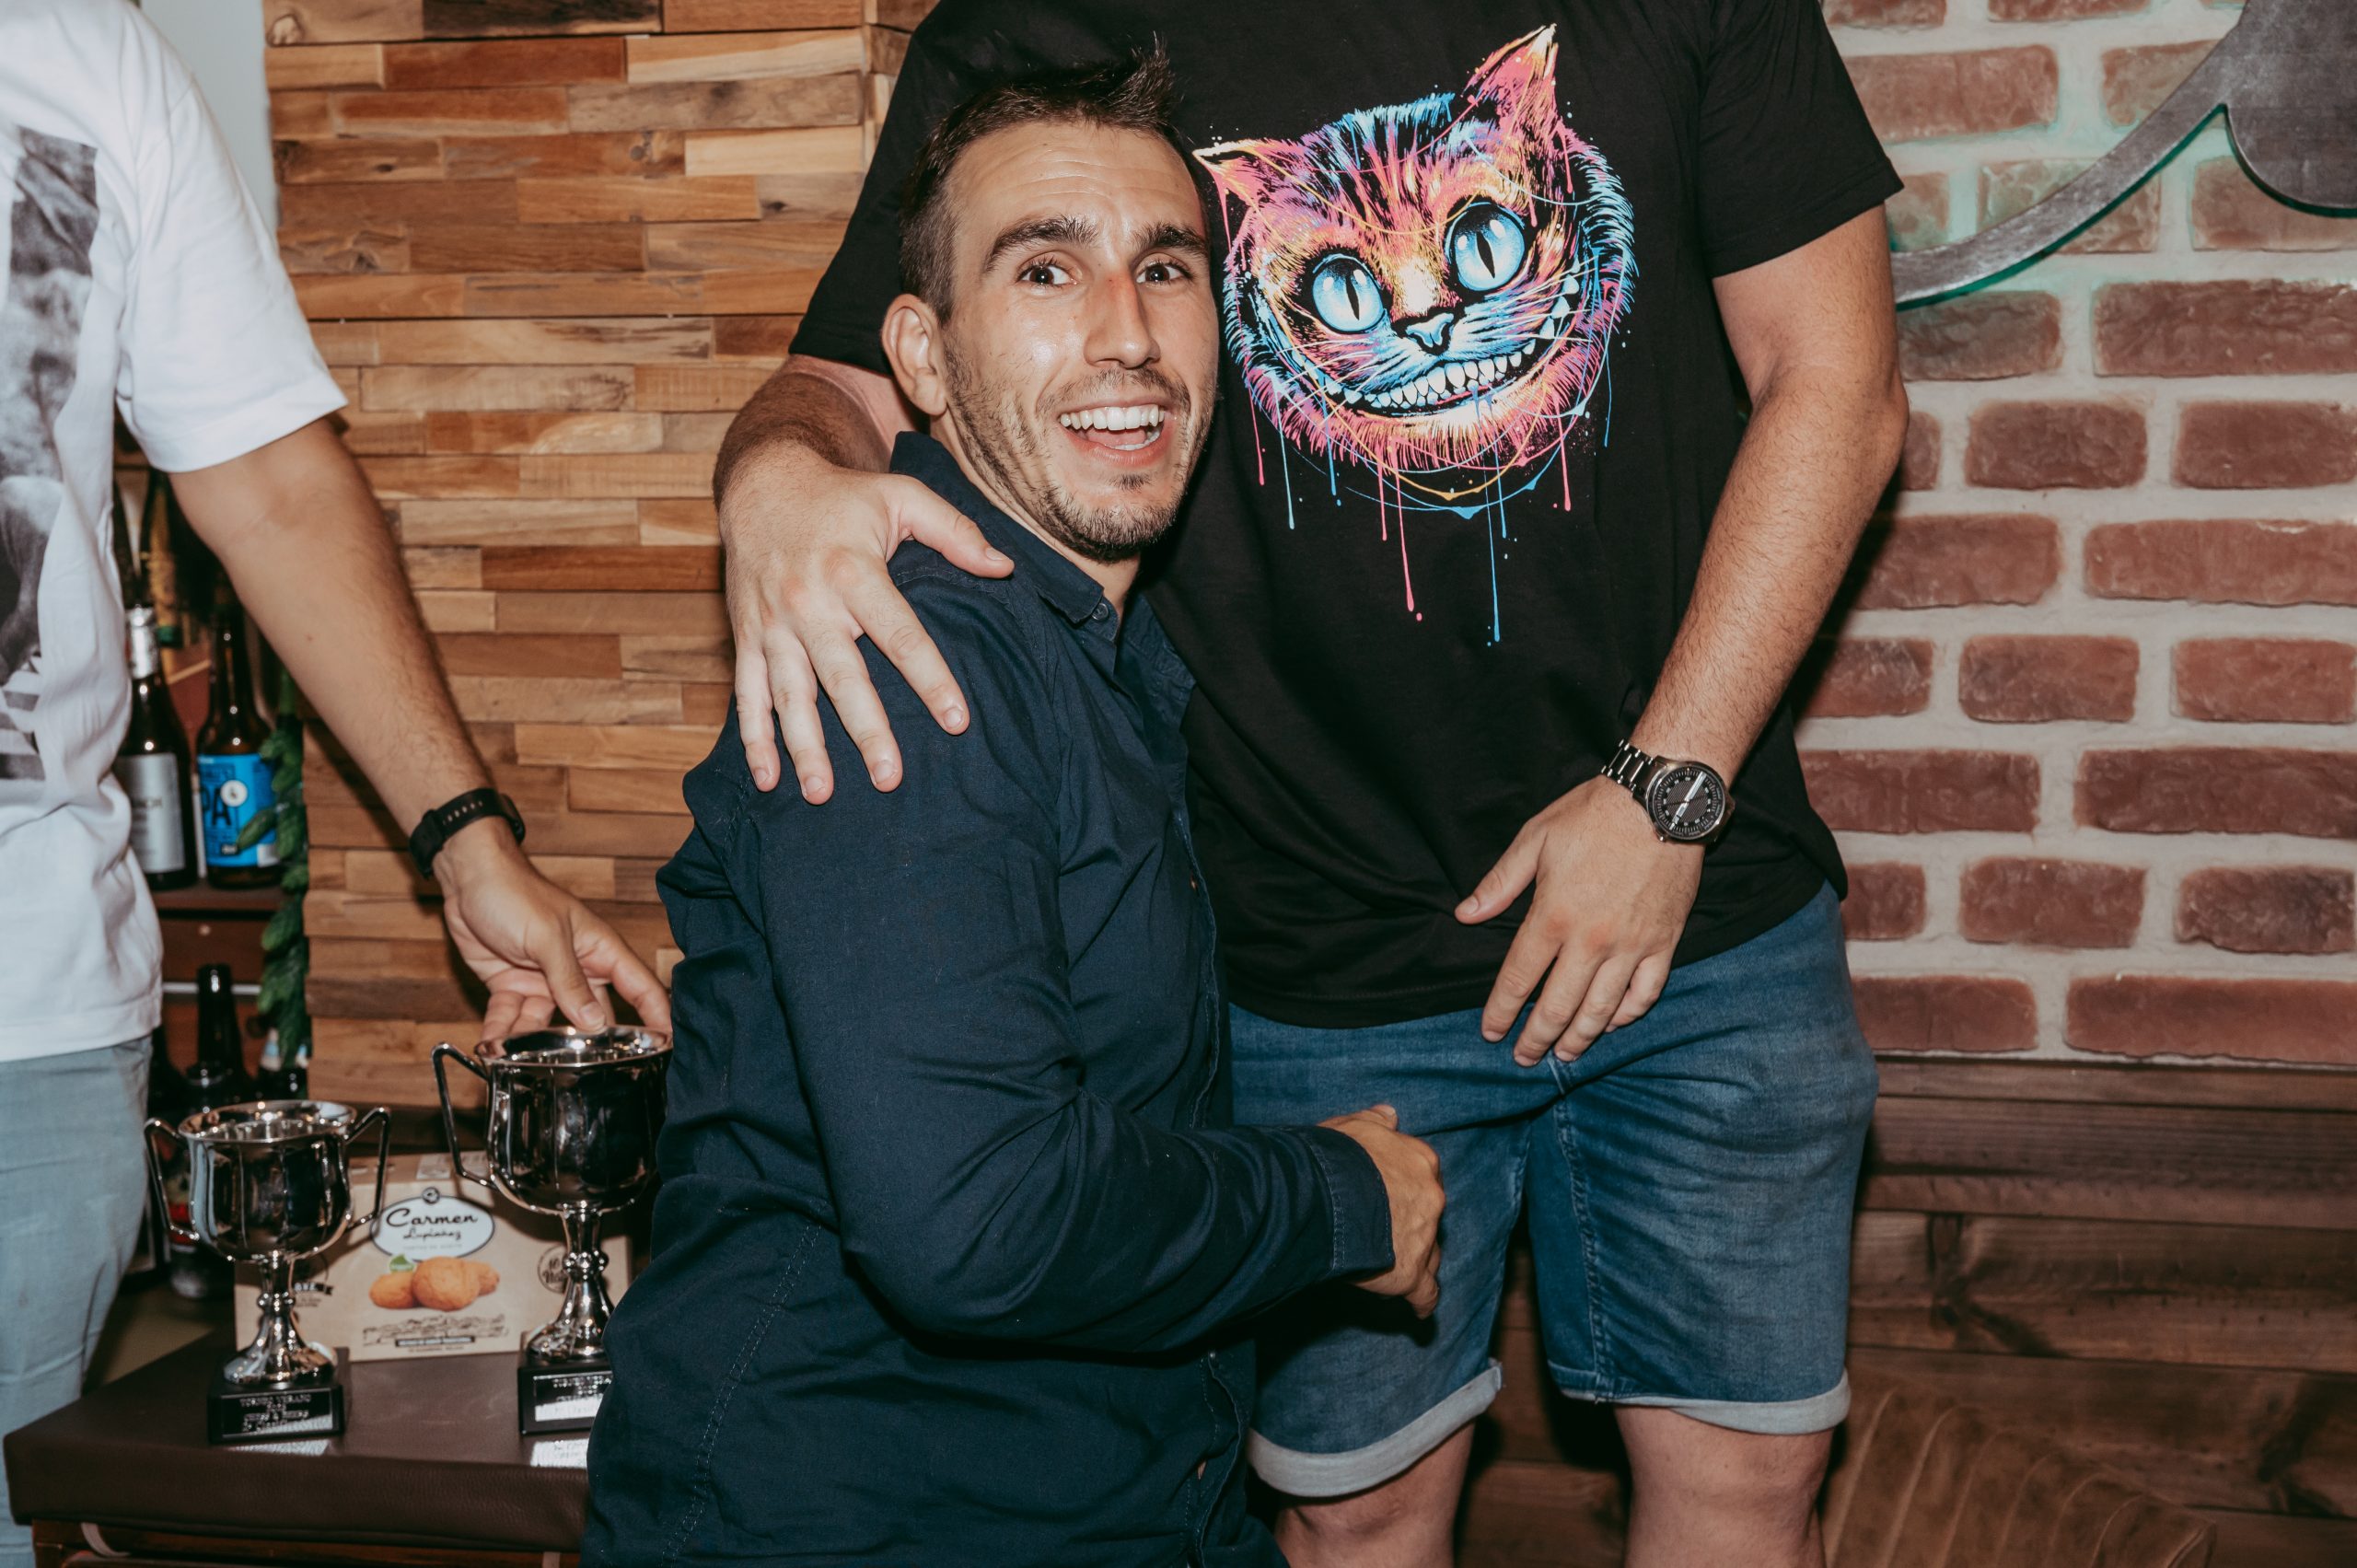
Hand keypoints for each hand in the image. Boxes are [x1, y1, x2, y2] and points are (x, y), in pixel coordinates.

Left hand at [435, 822, 672, 1039]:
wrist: (468, 879)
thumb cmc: (516, 892)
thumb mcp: (547, 936)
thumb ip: (570, 981)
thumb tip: (594, 1022)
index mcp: (599, 951)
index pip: (639, 988)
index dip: (657, 1017)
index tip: (667, 1048)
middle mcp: (576, 971)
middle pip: (592, 1017)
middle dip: (587, 1044)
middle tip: (582, 1071)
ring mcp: (543, 981)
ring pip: (547, 1024)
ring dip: (533, 1041)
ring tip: (520, 1057)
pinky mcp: (512, 987)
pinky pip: (510, 1018)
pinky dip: (501, 1031)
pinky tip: (493, 1044)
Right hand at [724, 446, 1010, 801]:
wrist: (761, 484)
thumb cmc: (842, 498)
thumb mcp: (902, 497)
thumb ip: (955, 532)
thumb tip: (1005, 568)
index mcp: (852, 572)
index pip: (900, 634)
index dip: (930, 678)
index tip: (957, 721)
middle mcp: (809, 603)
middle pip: (843, 677)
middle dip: (866, 731)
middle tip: (890, 778)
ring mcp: (773, 624)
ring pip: (790, 695)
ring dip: (804, 748)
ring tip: (822, 794)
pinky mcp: (747, 636)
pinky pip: (747, 694)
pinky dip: (754, 738)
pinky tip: (767, 779)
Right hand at [1321, 1104, 1442, 1316]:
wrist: (1326, 1193)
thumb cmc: (1335, 1156)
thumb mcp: (1353, 1127)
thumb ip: (1376, 1123)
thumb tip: (1391, 1114)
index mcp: (1421, 1162)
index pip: (1422, 1177)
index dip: (1404, 1189)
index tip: (1389, 1196)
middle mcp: (1431, 1199)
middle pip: (1430, 1217)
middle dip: (1413, 1224)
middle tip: (1387, 1231)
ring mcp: (1424, 1238)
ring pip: (1431, 1254)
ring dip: (1418, 1259)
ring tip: (1397, 1266)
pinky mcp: (1410, 1274)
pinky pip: (1426, 1293)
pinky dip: (1423, 1302)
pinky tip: (1419, 1310)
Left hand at [1455, 777, 1701, 1065]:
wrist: (1662, 800)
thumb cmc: (1593, 814)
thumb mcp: (1535, 839)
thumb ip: (1499, 884)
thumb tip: (1465, 915)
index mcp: (1553, 916)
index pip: (1517, 980)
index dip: (1500, 1012)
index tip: (1490, 1032)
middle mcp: (1591, 941)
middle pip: (1557, 1007)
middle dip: (1536, 1039)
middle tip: (1523, 1058)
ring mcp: (1631, 945)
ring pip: (1601, 1010)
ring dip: (1578, 1039)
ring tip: (1563, 1054)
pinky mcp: (1664, 942)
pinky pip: (1645, 993)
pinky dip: (1626, 1015)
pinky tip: (1611, 1024)